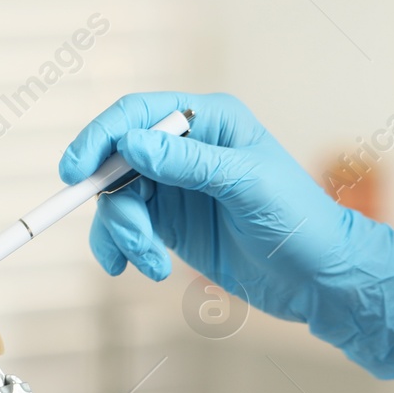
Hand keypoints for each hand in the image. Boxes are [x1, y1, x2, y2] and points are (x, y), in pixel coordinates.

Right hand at [60, 91, 393, 378]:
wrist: (318, 277)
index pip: (136, 115)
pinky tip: (144, 268)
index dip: (100, 138)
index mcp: (207, 120)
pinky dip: (124, 250)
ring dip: (123, 234)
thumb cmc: (298, 221)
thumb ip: (189, 163)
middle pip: (117, 163)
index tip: (75, 172)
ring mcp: (175, 187)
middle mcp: (186, 148)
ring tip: (150, 263)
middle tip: (132, 243)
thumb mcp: (246, 184)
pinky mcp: (171, 224)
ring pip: (117, 200)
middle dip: (114, 205)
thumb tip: (132, 144)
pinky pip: (127, 229)